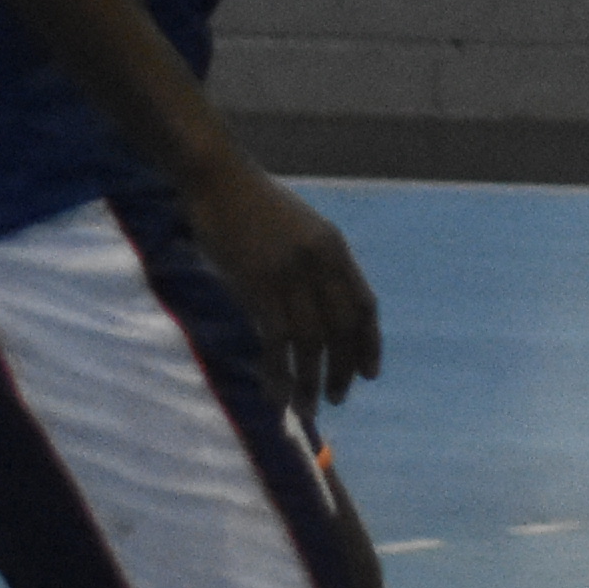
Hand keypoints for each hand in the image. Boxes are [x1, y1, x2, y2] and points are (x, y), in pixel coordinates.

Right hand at [183, 158, 383, 421]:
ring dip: (310, 379)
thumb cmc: (254, 206)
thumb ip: (316, 266)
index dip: (369, 342)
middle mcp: (321, 263)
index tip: (370, 373)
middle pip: (342, 327)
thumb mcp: (300, 231)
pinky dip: (277, 370)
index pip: (364, 305)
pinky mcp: (257, 285)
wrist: (219, 180)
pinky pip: (275, 339)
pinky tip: (274, 392)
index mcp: (336, 249)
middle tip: (336, 399)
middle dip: (342, 368)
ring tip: (307, 407)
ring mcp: (290, 274)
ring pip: (310, 340)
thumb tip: (320, 310)